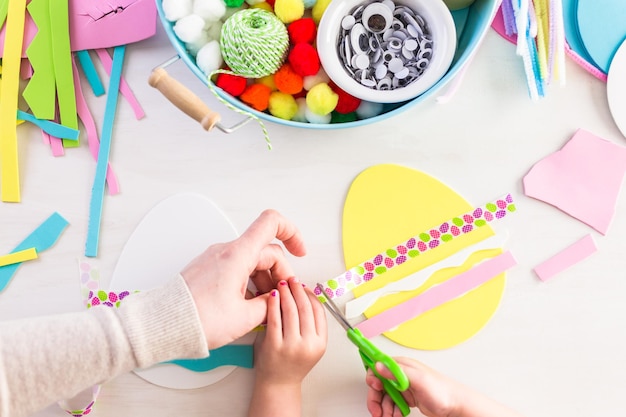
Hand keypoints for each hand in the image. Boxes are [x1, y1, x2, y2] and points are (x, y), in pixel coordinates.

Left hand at [180, 210, 306, 349]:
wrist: (162, 325)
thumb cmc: (196, 320)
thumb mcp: (244, 318)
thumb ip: (269, 305)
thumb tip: (276, 301)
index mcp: (238, 255)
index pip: (272, 223)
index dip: (292, 233)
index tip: (299, 252)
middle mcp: (226, 251)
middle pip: (265, 251)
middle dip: (279, 272)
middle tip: (281, 297)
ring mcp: (215, 259)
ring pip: (251, 261)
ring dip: (263, 280)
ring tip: (263, 307)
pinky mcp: (208, 269)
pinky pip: (236, 268)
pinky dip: (247, 282)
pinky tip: (247, 305)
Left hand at [248, 277, 326, 416]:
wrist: (278, 385)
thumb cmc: (291, 363)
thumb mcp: (310, 345)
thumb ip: (310, 324)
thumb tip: (303, 295)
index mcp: (320, 343)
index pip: (319, 311)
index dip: (311, 295)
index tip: (304, 286)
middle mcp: (308, 345)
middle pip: (305, 308)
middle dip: (298, 290)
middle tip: (292, 279)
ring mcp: (291, 346)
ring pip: (290, 310)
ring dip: (286, 293)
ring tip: (282, 284)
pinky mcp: (274, 346)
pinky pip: (274, 318)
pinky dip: (273, 303)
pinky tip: (272, 295)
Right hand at [366, 357, 457, 416]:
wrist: (455, 406)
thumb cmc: (442, 391)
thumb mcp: (418, 379)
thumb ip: (397, 371)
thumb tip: (379, 364)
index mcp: (402, 365)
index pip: (378, 365)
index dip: (373, 376)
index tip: (374, 388)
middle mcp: (401, 375)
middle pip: (378, 384)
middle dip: (376, 399)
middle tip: (377, 411)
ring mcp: (404, 387)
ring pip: (384, 397)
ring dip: (384, 408)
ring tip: (389, 416)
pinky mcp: (407, 397)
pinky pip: (392, 404)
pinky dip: (391, 412)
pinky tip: (396, 415)